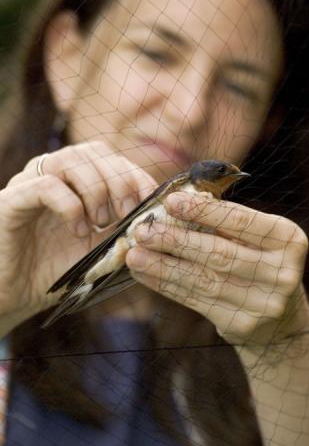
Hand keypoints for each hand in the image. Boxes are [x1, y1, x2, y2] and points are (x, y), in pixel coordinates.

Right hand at [0, 140, 156, 332]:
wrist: (14, 293)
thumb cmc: (57, 267)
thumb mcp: (100, 247)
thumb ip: (124, 230)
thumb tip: (156, 220)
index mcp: (76, 177)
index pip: (112, 157)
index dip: (136, 175)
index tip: (149, 203)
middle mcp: (53, 172)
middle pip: (95, 151)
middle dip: (119, 181)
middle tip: (125, 215)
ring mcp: (30, 181)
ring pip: (70, 160)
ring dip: (96, 190)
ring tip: (100, 222)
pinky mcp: (11, 200)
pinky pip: (45, 185)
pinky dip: (70, 205)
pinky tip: (78, 230)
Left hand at [127, 191, 308, 347]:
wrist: (281, 324)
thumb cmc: (261, 264)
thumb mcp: (259, 240)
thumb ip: (228, 223)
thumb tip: (175, 206)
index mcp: (288, 239)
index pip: (241, 220)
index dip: (203, 211)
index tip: (171, 201)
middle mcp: (281, 272)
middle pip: (219, 253)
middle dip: (176, 240)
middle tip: (143, 230)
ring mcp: (263, 302)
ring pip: (202, 279)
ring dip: (163, 265)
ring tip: (135, 253)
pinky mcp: (241, 324)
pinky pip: (196, 299)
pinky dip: (166, 284)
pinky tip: (145, 274)